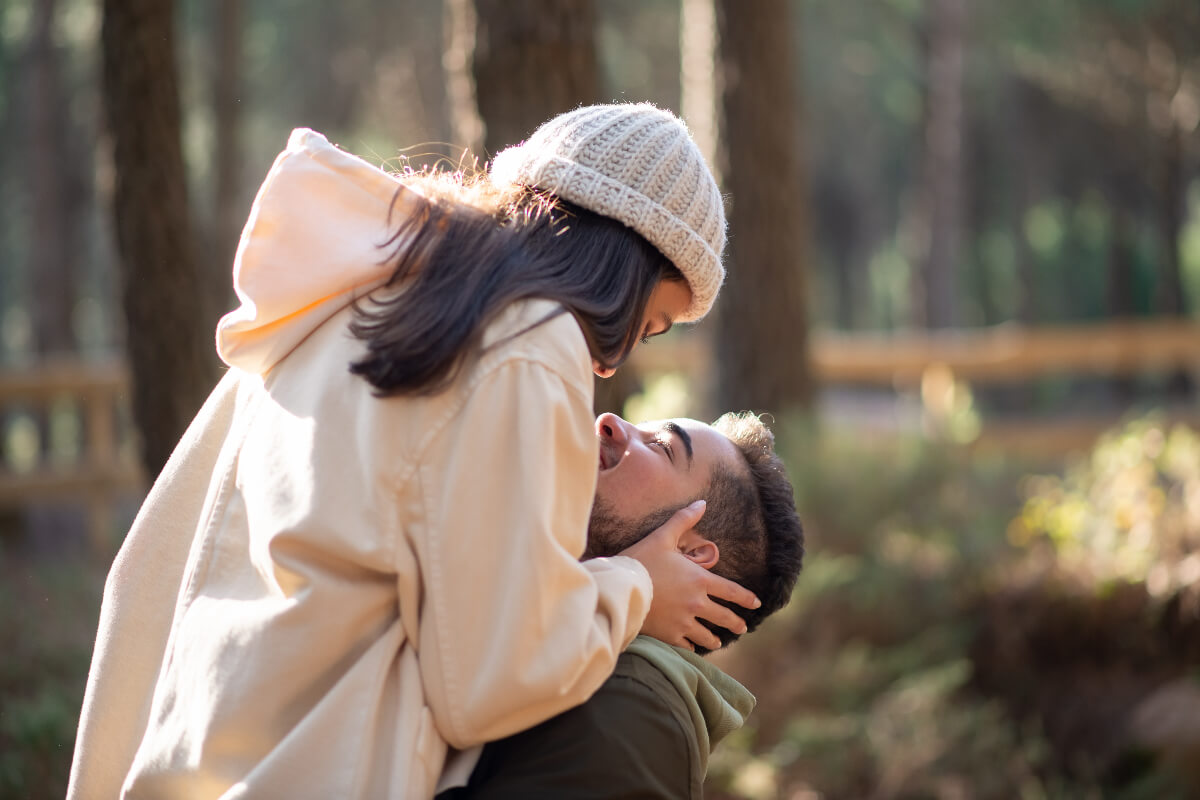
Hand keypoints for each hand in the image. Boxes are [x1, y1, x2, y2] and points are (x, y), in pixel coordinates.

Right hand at [619, 500, 760, 650]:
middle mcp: (697, 604)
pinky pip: (687, 645)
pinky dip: (691, 646)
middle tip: (743, 628)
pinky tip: (692, 647)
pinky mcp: (669, 635)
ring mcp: (684, 622)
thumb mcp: (662, 536)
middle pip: (724, 617)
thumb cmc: (641, 559)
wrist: (620, 587)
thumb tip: (702, 502)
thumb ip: (684, 520)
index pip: (732, 592)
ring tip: (717, 642)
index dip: (746, 599)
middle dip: (736, 623)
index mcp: (700, 581)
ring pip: (708, 637)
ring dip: (714, 639)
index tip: (756, 604)